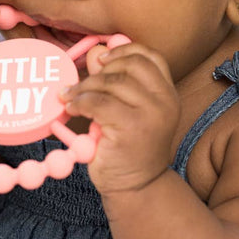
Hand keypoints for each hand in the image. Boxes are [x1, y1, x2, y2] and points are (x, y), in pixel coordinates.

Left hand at [61, 43, 179, 194]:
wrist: (137, 188)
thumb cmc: (129, 148)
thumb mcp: (127, 110)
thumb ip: (115, 81)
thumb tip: (95, 52)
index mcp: (168, 93)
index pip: (151, 56)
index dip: (125, 50)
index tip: (103, 58)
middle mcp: (165, 101)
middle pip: (130, 65)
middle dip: (100, 69)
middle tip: (81, 83)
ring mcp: (151, 114)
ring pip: (111, 82)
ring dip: (84, 86)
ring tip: (70, 97)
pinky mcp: (132, 127)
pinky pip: (98, 102)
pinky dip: (80, 101)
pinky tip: (72, 108)